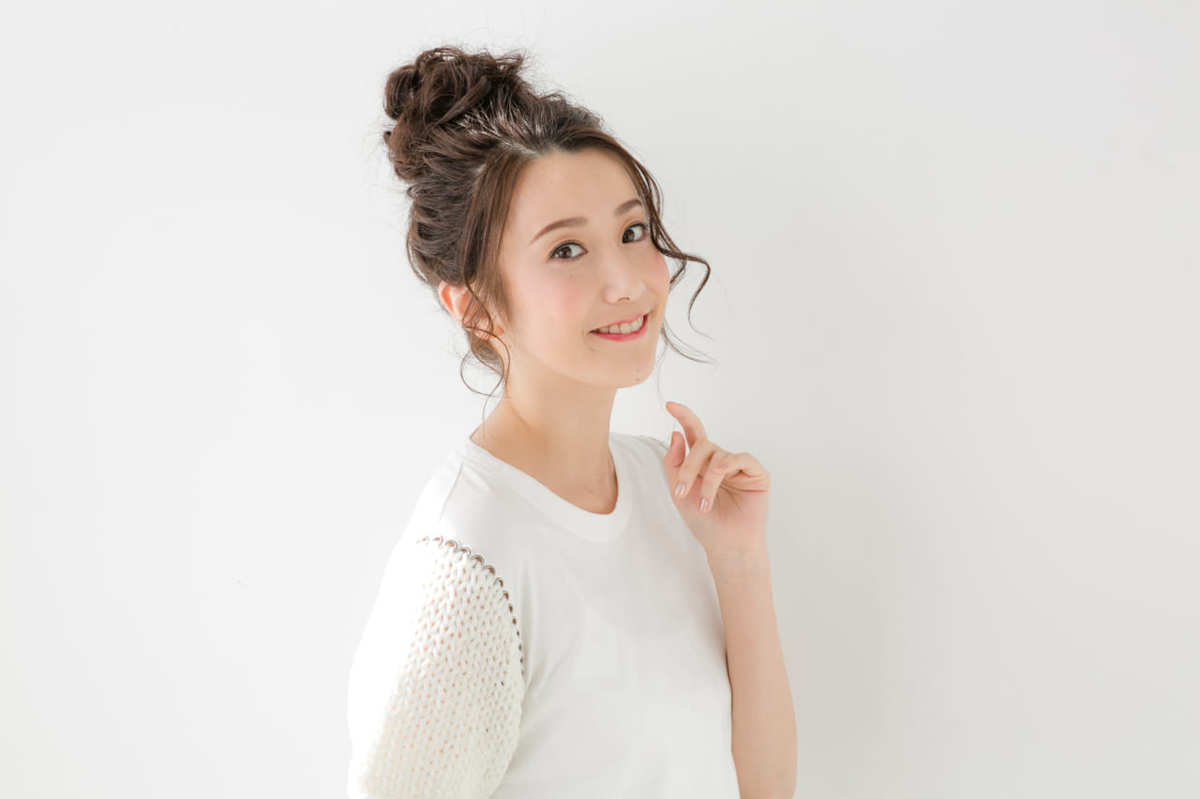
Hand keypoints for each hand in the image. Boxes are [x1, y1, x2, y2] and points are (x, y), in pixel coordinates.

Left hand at [662, 401, 770, 559]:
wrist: (726, 545)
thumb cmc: (704, 522)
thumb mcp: (679, 492)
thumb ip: (674, 463)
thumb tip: (676, 433)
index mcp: (702, 463)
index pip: (694, 433)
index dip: (684, 417)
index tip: (670, 405)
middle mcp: (721, 460)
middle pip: (701, 444)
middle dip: (687, 466)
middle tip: (681, 492)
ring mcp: (739, 465)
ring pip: (717, 454)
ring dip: (705, 480)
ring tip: (704, 504)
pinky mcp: (756, 473)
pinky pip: (739, 458)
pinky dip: (723, 473)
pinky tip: (718, 490)